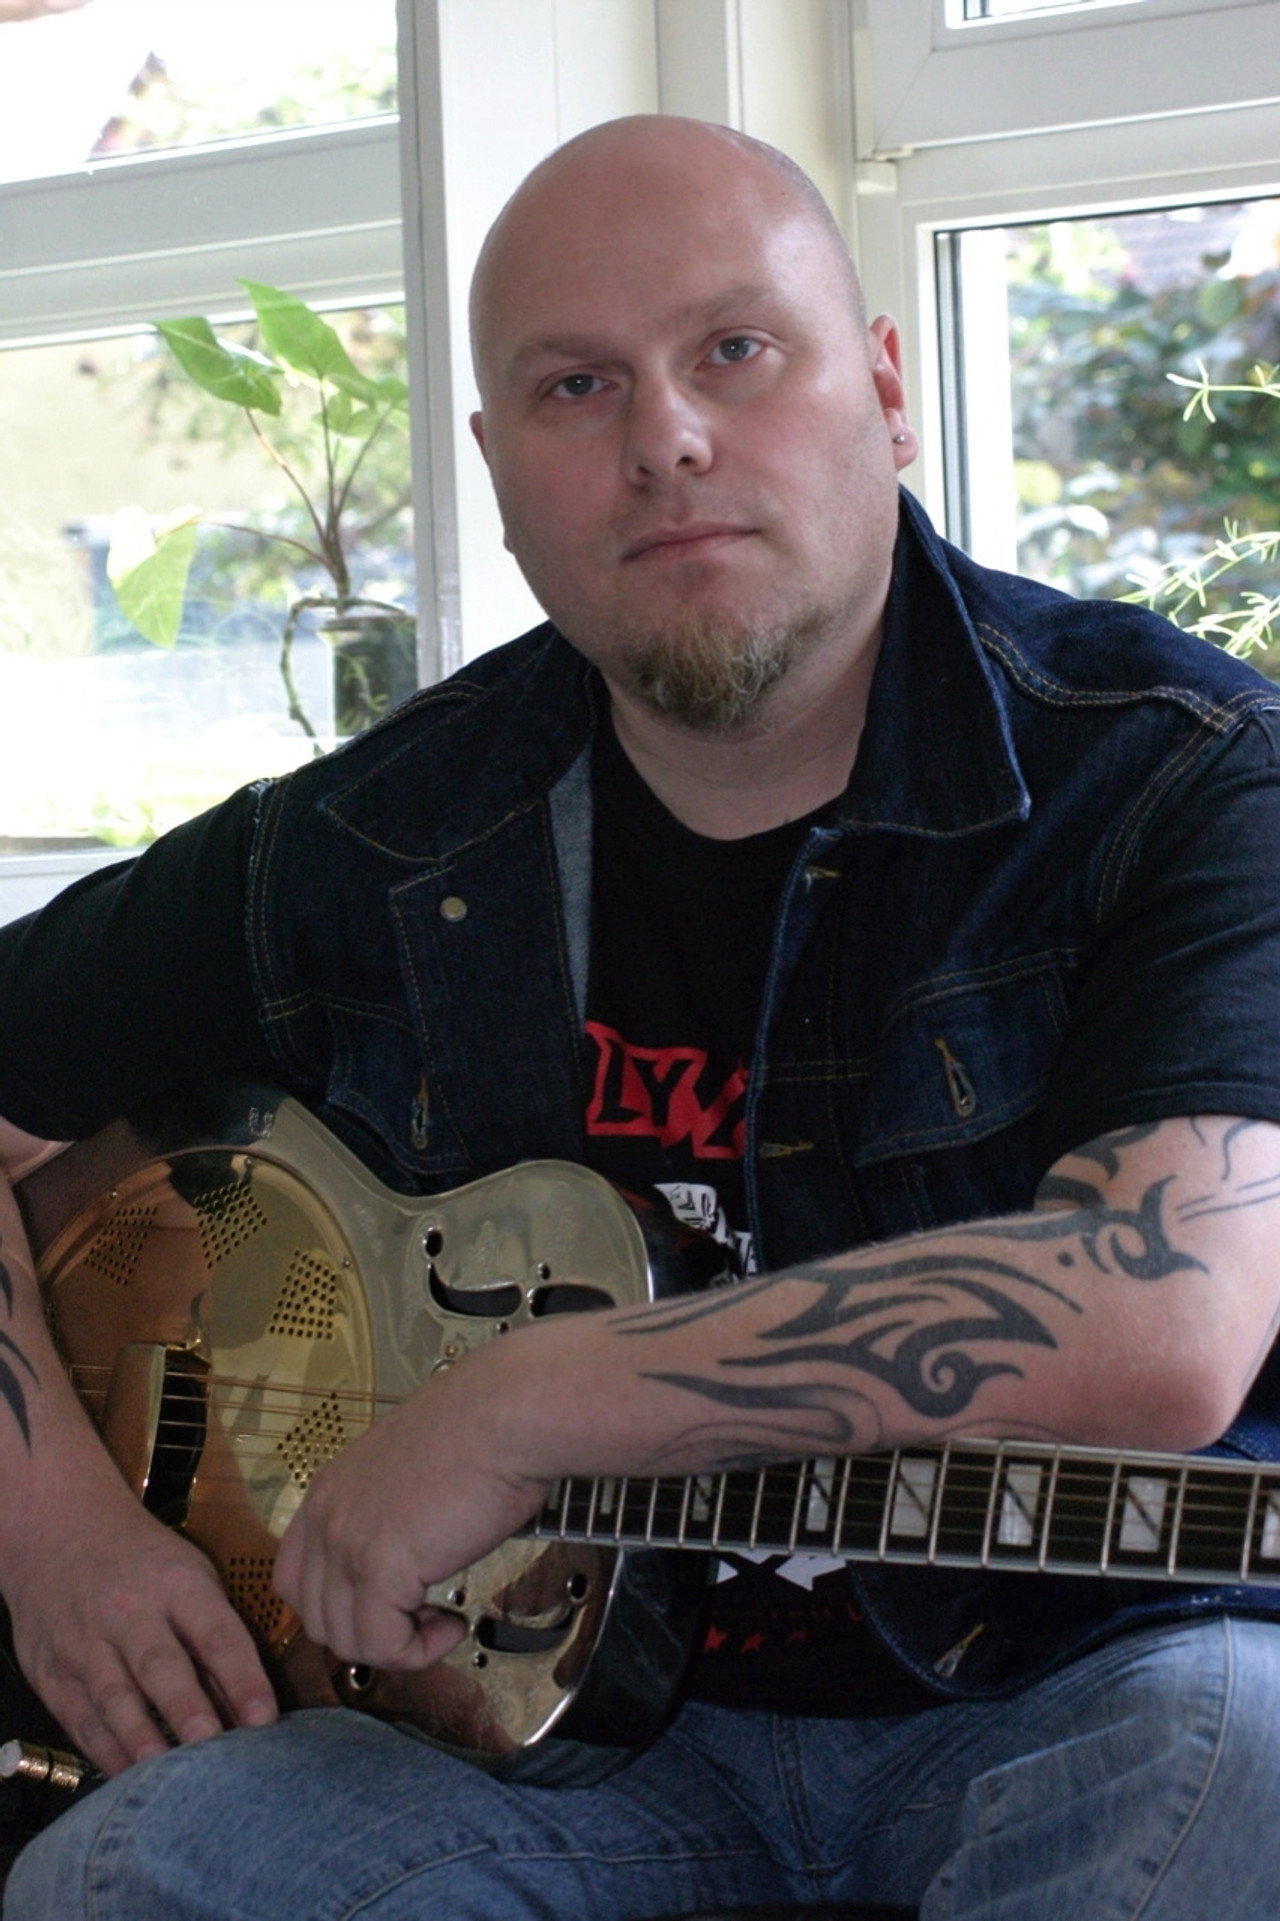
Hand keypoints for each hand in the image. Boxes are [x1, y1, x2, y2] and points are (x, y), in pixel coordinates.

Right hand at [4, 1475, 277, 1776]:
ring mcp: (86, 1644)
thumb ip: (217, 1636)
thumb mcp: (190, 1576)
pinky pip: (82, 1719)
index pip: (217, 1634)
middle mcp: (130, 1613)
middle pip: (161, 1666)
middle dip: (188, 1710)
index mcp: (178, 1584)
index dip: (243, 1678)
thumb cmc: (144, 1563)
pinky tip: (130, 1778)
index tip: (265, 1719)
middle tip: (213, 1749)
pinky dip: (106, 1752)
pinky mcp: (53, 1673)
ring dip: (143, 1739)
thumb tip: (251, 1706)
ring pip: (116, 1698)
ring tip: (168, 1779)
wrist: (58, 1533)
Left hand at [273, 1352, 549, 1672]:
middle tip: (419, 1618)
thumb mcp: (409, 1470)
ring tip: (441, 1620)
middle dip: (370, 1632)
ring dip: (397, 1645)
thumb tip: (405, 1557)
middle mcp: (328, 1516)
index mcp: (331, 1489)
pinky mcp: (380, 1567)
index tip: (383, 1606)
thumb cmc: (481, 1432)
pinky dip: (419, 1651)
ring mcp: (347, 1542)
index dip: (337, 1606)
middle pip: (317, 1617)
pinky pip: (384, 1644)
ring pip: (347, 1640)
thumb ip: (388, 1512)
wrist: (506, 1416)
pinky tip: (452, 1624)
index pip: (294, 1577)